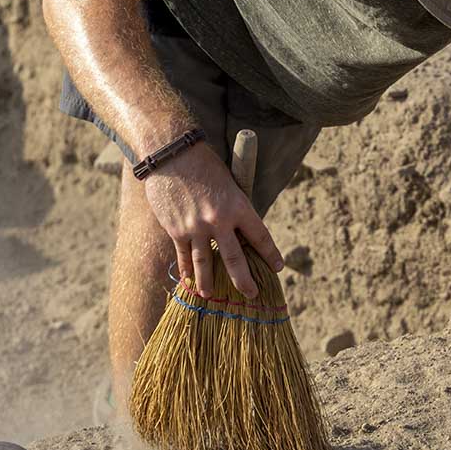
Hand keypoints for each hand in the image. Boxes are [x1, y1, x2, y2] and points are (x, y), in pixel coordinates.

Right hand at [143, 143, 282, 298]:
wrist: (172, 153)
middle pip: (235, 260)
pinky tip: (189, 282)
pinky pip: (184, 256)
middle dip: (244, 281)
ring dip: (209, 284)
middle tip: (251, 294)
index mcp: (238, 206)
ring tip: (211, 297)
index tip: (278, 268)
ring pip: (206, 264)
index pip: (260, 236)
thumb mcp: (229, 182)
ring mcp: (196, 228)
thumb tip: (239, 228)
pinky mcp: (176, 230)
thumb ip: (234, 206)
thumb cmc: (204, 163)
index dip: (270, 254)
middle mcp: (219, 220)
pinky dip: (186, 271)